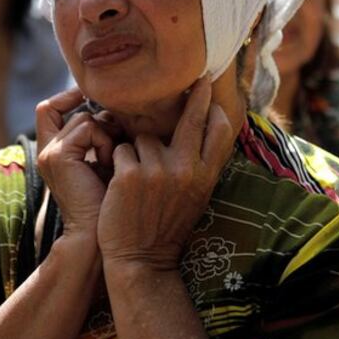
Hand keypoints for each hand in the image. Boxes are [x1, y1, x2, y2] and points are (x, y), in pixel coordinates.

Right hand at [35, 88, 116, 238]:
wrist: (100, 233)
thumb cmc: (112, 199)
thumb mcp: (107, 161)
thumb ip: (103, 135)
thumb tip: (115, 109)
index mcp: (55, 152)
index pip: (48, 109)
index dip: (67, 97)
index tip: (92, 99)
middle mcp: (47, 150)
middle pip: (69, 110)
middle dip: (101, 121)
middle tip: (115, 147)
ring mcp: (49, 153)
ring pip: (84, 118)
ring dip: (106, 135)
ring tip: (112, 161)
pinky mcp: (58, 156)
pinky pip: (88, 128)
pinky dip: (105, 142)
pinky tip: (108, 164)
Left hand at [96, 79, 233, 270]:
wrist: (140, 260)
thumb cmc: (166, 226)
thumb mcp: (196, 197)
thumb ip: (200, 165)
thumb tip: (207, 130)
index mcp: (206, 176)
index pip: (221, 131)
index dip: (216, 108)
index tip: (211, 92)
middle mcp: (187, 170)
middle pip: (192, 119)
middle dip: (196, 95)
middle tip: (198, 78)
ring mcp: (158, 171)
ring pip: (143, 137)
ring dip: (136, 152)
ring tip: (137, 181)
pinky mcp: (130, 175)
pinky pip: (121, 150)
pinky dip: (117, 162)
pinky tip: (119, 186)